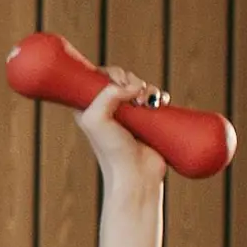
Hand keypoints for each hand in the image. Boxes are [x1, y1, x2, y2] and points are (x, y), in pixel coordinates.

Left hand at [76, 65, 168, 193]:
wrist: (137, 173)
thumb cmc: (112, 151)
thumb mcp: (97, 120)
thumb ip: (107, 96)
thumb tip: (131, 86)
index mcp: (87, 106)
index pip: (96, 76)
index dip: (110, 73)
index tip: (118, 84)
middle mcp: (106, 107)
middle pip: (120, 77)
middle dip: (131, 80)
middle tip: (136, 97)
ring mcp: (127, 112)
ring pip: (139, 85)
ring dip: (146, 88)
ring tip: (147, 105)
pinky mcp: (146, 117)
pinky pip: (154, 96)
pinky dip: (159, 95)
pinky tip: (159, 104)